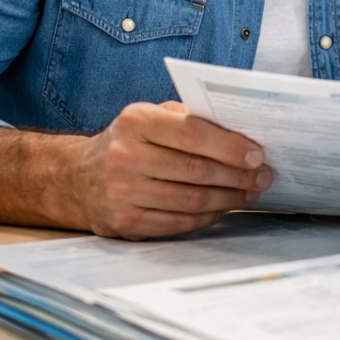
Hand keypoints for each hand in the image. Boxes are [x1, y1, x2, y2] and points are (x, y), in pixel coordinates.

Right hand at [73, 101, 273, 239]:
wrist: (76, 178)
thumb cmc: (129, 143)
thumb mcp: (151, 117)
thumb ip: (190, 118)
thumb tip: (242, 132)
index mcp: (136, 122)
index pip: (192, 134)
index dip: (229, 146)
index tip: (257, 154)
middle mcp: (125, 157)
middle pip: (196, 170)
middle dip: (238, 176)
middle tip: (264, 176)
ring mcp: (123, 193)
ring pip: (191, 200)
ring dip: (229, 198)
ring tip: (250, 193)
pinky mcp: (126, 222)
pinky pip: (179, 222)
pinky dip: (208, 216)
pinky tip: (224, 208)